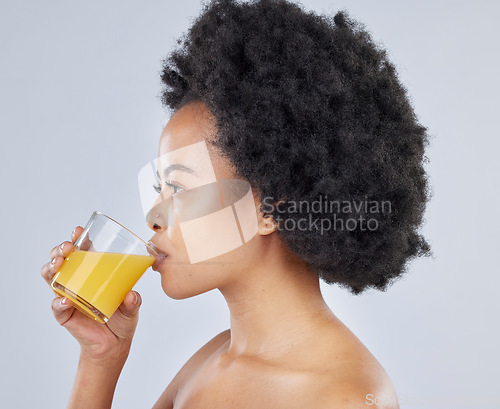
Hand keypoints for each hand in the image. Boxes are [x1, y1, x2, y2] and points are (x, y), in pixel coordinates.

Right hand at [41, 226, 141, 360]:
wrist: (115, 344)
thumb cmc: (122, 319)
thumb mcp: (132, 307)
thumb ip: (133, 301)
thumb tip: (131, 295)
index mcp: (92, 273)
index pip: (81, 251)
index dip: (77, 238)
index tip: (78, 230)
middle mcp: (77, 281)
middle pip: (61, 260)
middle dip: (60, 250)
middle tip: (68, 248)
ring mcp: (68, 296)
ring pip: (51, 277)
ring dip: (51, 268)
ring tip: (58, 265)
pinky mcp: (65, 314)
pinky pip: (57, 306)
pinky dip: (59, 302)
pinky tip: (65, 300)